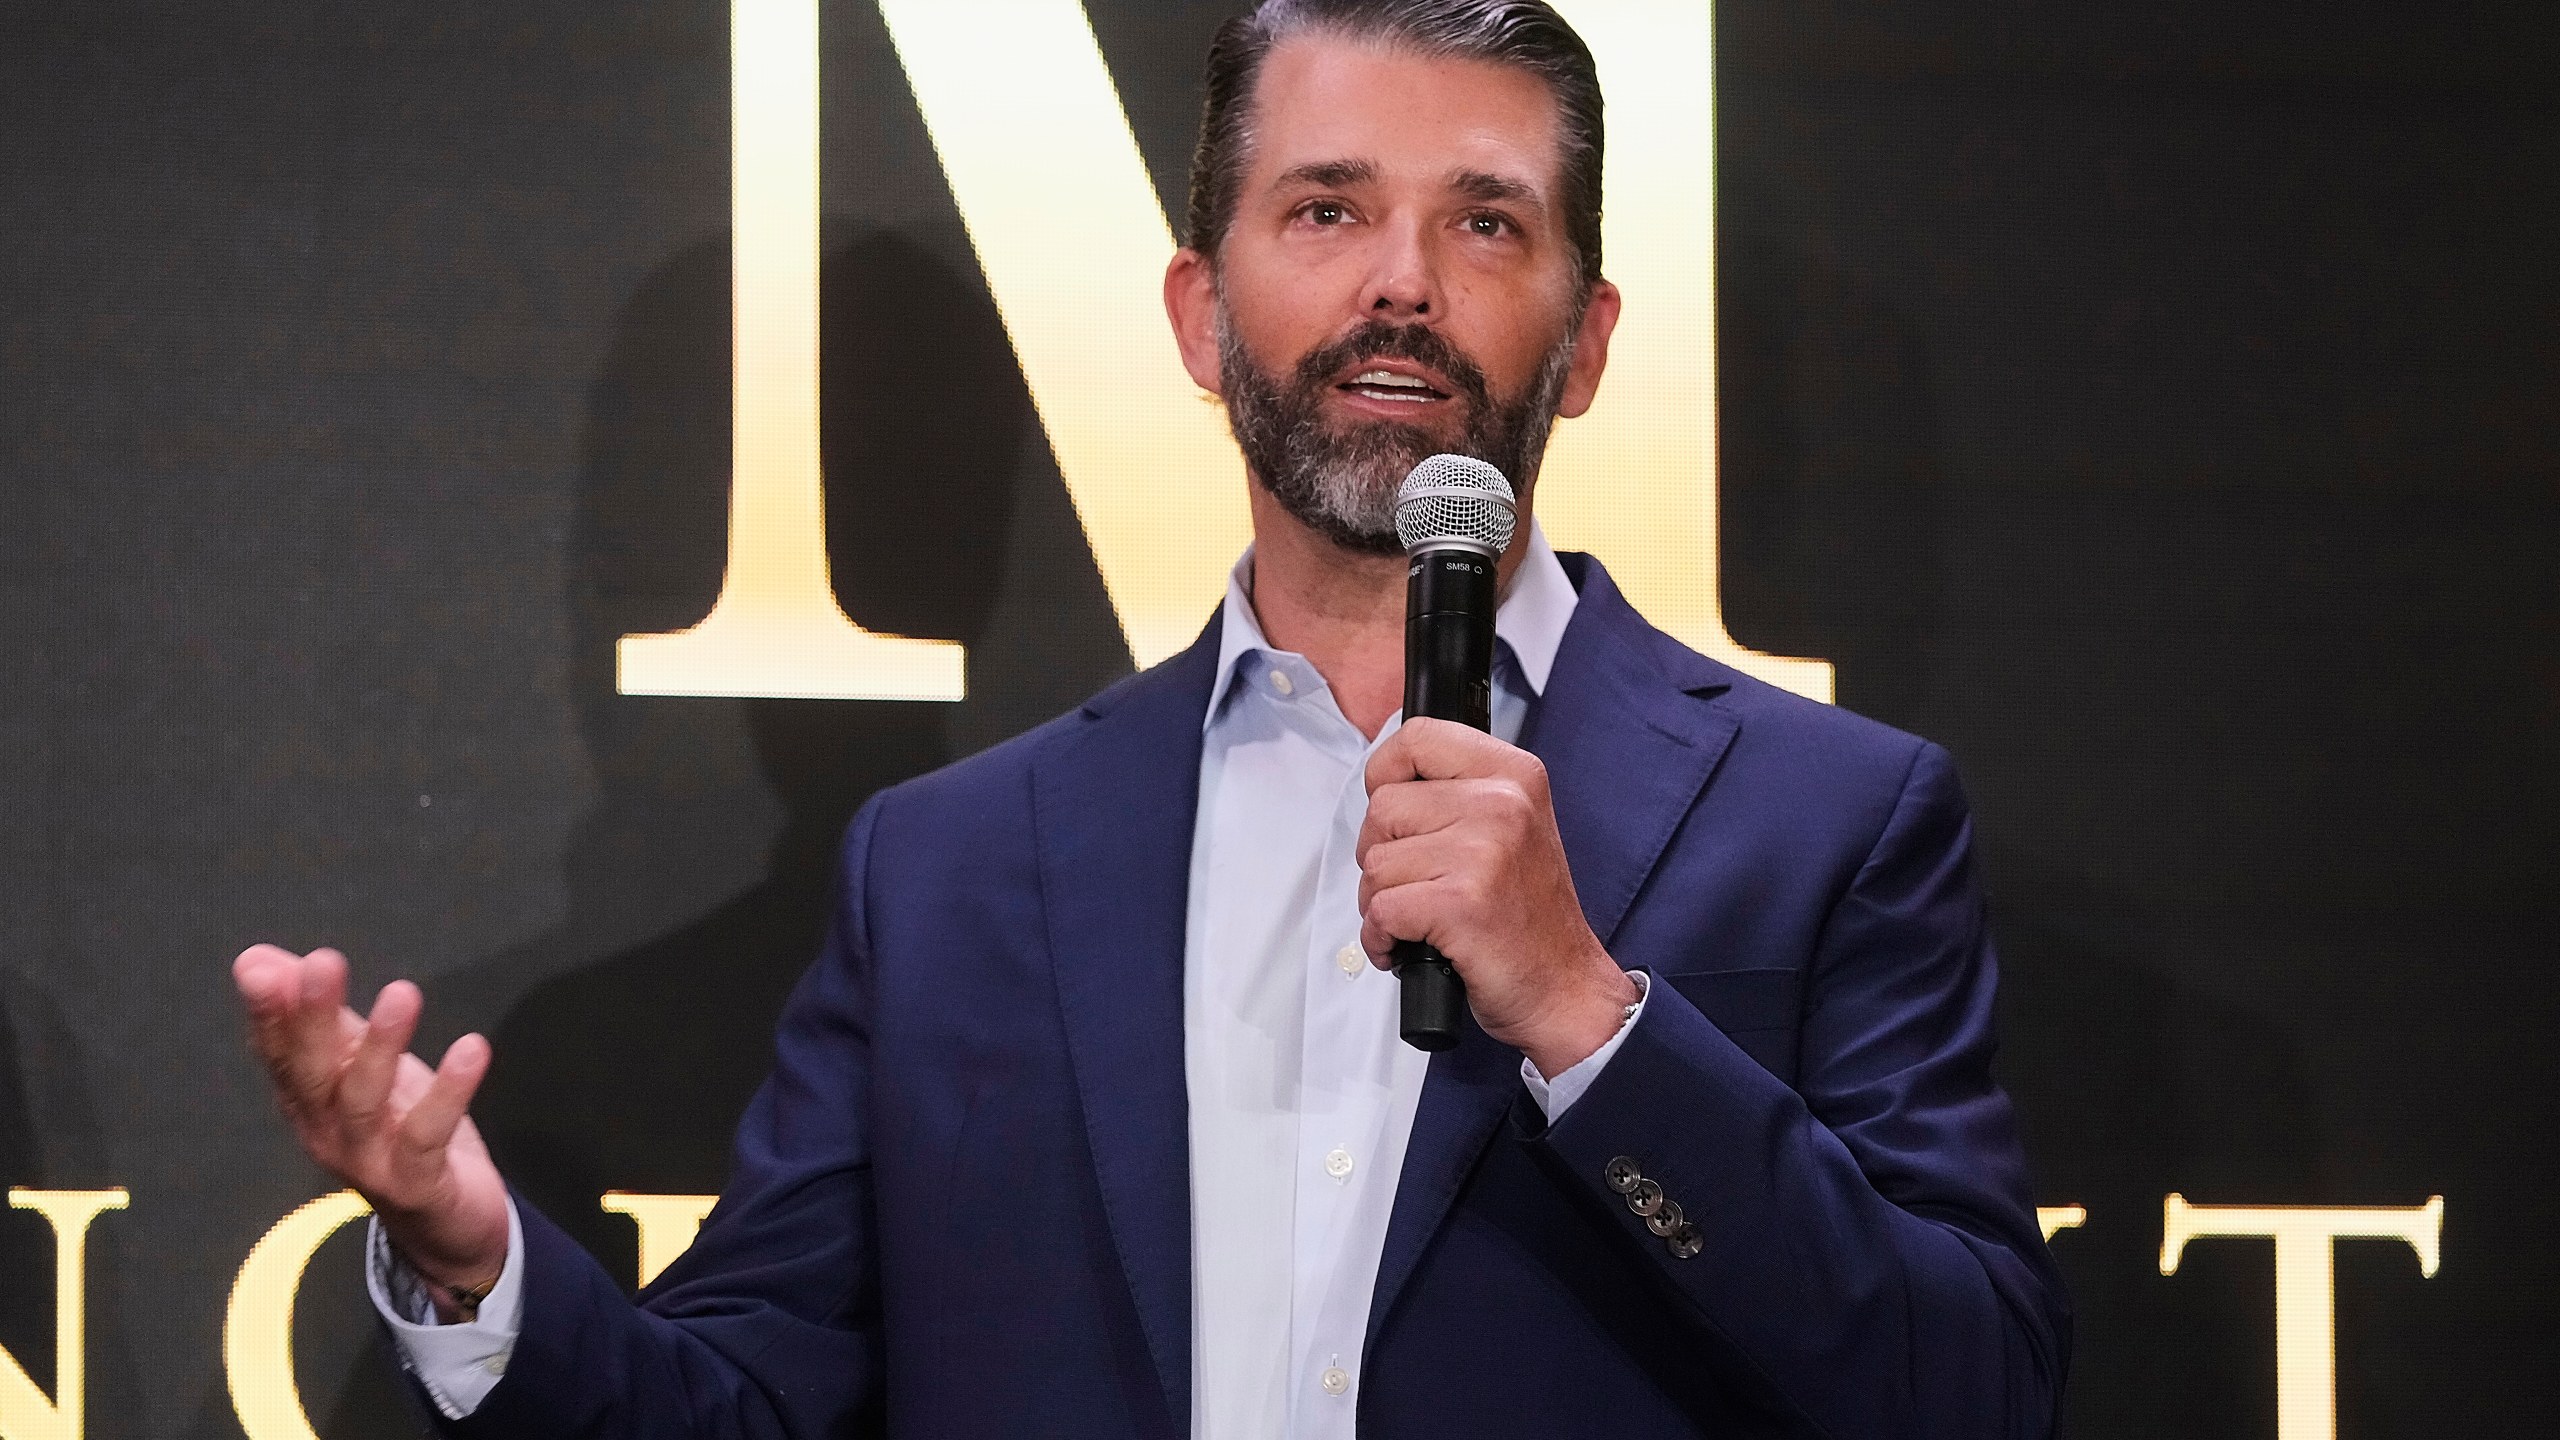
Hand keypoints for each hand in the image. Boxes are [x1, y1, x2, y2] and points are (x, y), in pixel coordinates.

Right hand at [233, 945, 508, 1314]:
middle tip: (322, 962)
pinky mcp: (416, 1181)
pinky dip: (449, 1091)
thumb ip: (321, 1017)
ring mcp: (368, 1160)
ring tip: (402, 993)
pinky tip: (473, 1048)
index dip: (270, 1012)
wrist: (443, 1226)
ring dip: (381, 1045)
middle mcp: (326, 1131)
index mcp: (308, 1101)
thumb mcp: (359, 1068)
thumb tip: (259, 959)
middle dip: (313, 1017)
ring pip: (364, 1101)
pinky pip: (429, 1134)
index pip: (279, 1052)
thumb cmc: (397, 1131)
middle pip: (312, 1072)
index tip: (263, 966)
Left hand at [1357, 718, 1640, 1076]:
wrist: (1567, 990)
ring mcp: (1483, 851)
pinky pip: (1380, 909)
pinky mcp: (1460, 902)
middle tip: (1418, 886)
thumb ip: (1456, 794)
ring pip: (1374, 863)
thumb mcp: (1510, 828)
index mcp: (1514, 774)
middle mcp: (1502, 802)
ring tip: (1422, 921)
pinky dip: (1381, 938)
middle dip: (1381, 855)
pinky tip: (1409, 949)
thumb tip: (1382, 783)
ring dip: (1381, 903)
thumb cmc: (1527, 917)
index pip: (1418, 737)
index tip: (1397, 816)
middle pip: (1382, 807)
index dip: (1385, 775)